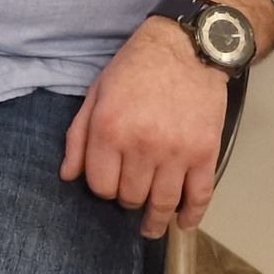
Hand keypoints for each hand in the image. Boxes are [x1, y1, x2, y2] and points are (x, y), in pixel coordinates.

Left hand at [59, 19, 229, 238]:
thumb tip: (68, 175)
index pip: (100, 185)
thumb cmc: (134, 68)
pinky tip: (182, 222)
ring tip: (152, 225)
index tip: (107, 182)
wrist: (184, 49)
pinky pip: (199, 196)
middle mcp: (142, 145)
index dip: (101, 187)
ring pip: (162, 203)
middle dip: (126, 198)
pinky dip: (192, 215)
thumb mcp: (96, 94)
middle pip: (130, 196)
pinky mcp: (205, 153)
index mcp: (109, 129)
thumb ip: (78, 136)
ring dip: (155, 218)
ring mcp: (176, 152)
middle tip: (130, 191)